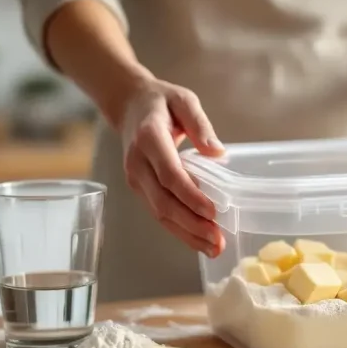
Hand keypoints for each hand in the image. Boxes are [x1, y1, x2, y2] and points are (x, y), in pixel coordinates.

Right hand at [117, 77, 225, 256]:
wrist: (128, 104)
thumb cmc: (161, 102)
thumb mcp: (184, 100)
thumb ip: (200, 125)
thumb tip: (218, 152)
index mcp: (148, 138)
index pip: (169, 174)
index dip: (190, 195)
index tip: (212, 211)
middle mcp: (137, 163)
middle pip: (163, 201)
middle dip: (192, 224)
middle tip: (218, 240)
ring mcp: (135, 179)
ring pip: (160, 213)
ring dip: (187, 234)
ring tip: (214, 247)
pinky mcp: (140, 188)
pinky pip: (159, 213)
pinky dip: (180, 230)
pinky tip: (200, 241)